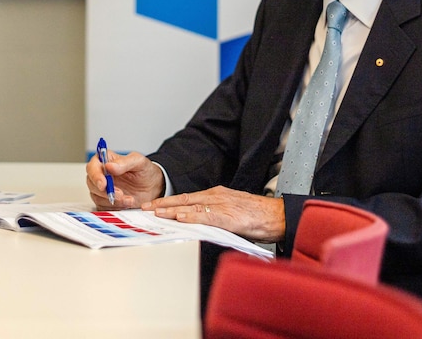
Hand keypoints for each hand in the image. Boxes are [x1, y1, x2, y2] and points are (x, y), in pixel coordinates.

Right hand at [86, 151, 164, 209]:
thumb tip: (109, 166)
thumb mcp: (139, 162)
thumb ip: (124, 162)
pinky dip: (115, 207)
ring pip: (97, 197)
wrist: (153, 187)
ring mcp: (103, 189)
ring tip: (129, 199)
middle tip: (120, 194)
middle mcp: (102, 175)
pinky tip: (126, 203)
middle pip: (92, 184)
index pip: (92, 167)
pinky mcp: (106, 202)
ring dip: (113, 200)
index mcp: (106, 161)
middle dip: (105, 192)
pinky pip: (103, 207)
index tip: (103, 184)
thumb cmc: (145, 171)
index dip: (95, 176)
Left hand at [141, 186, 285, 243]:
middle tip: (144, 207)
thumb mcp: (231, 212)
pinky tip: (181, 218)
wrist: (277, 215)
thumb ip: (214, 216)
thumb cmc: (257, 215)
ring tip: (155, 213)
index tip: (152, 206)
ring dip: (171, 210)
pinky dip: (192, 216)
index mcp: (216, 196)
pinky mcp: (229, 216)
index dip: (168, 202)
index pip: (186, 198)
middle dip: (162, 204)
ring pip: (191, 206)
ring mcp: (222, 205)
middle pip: (183, 199)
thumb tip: (196, 224)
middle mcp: (216, 197)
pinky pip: (207, 216)